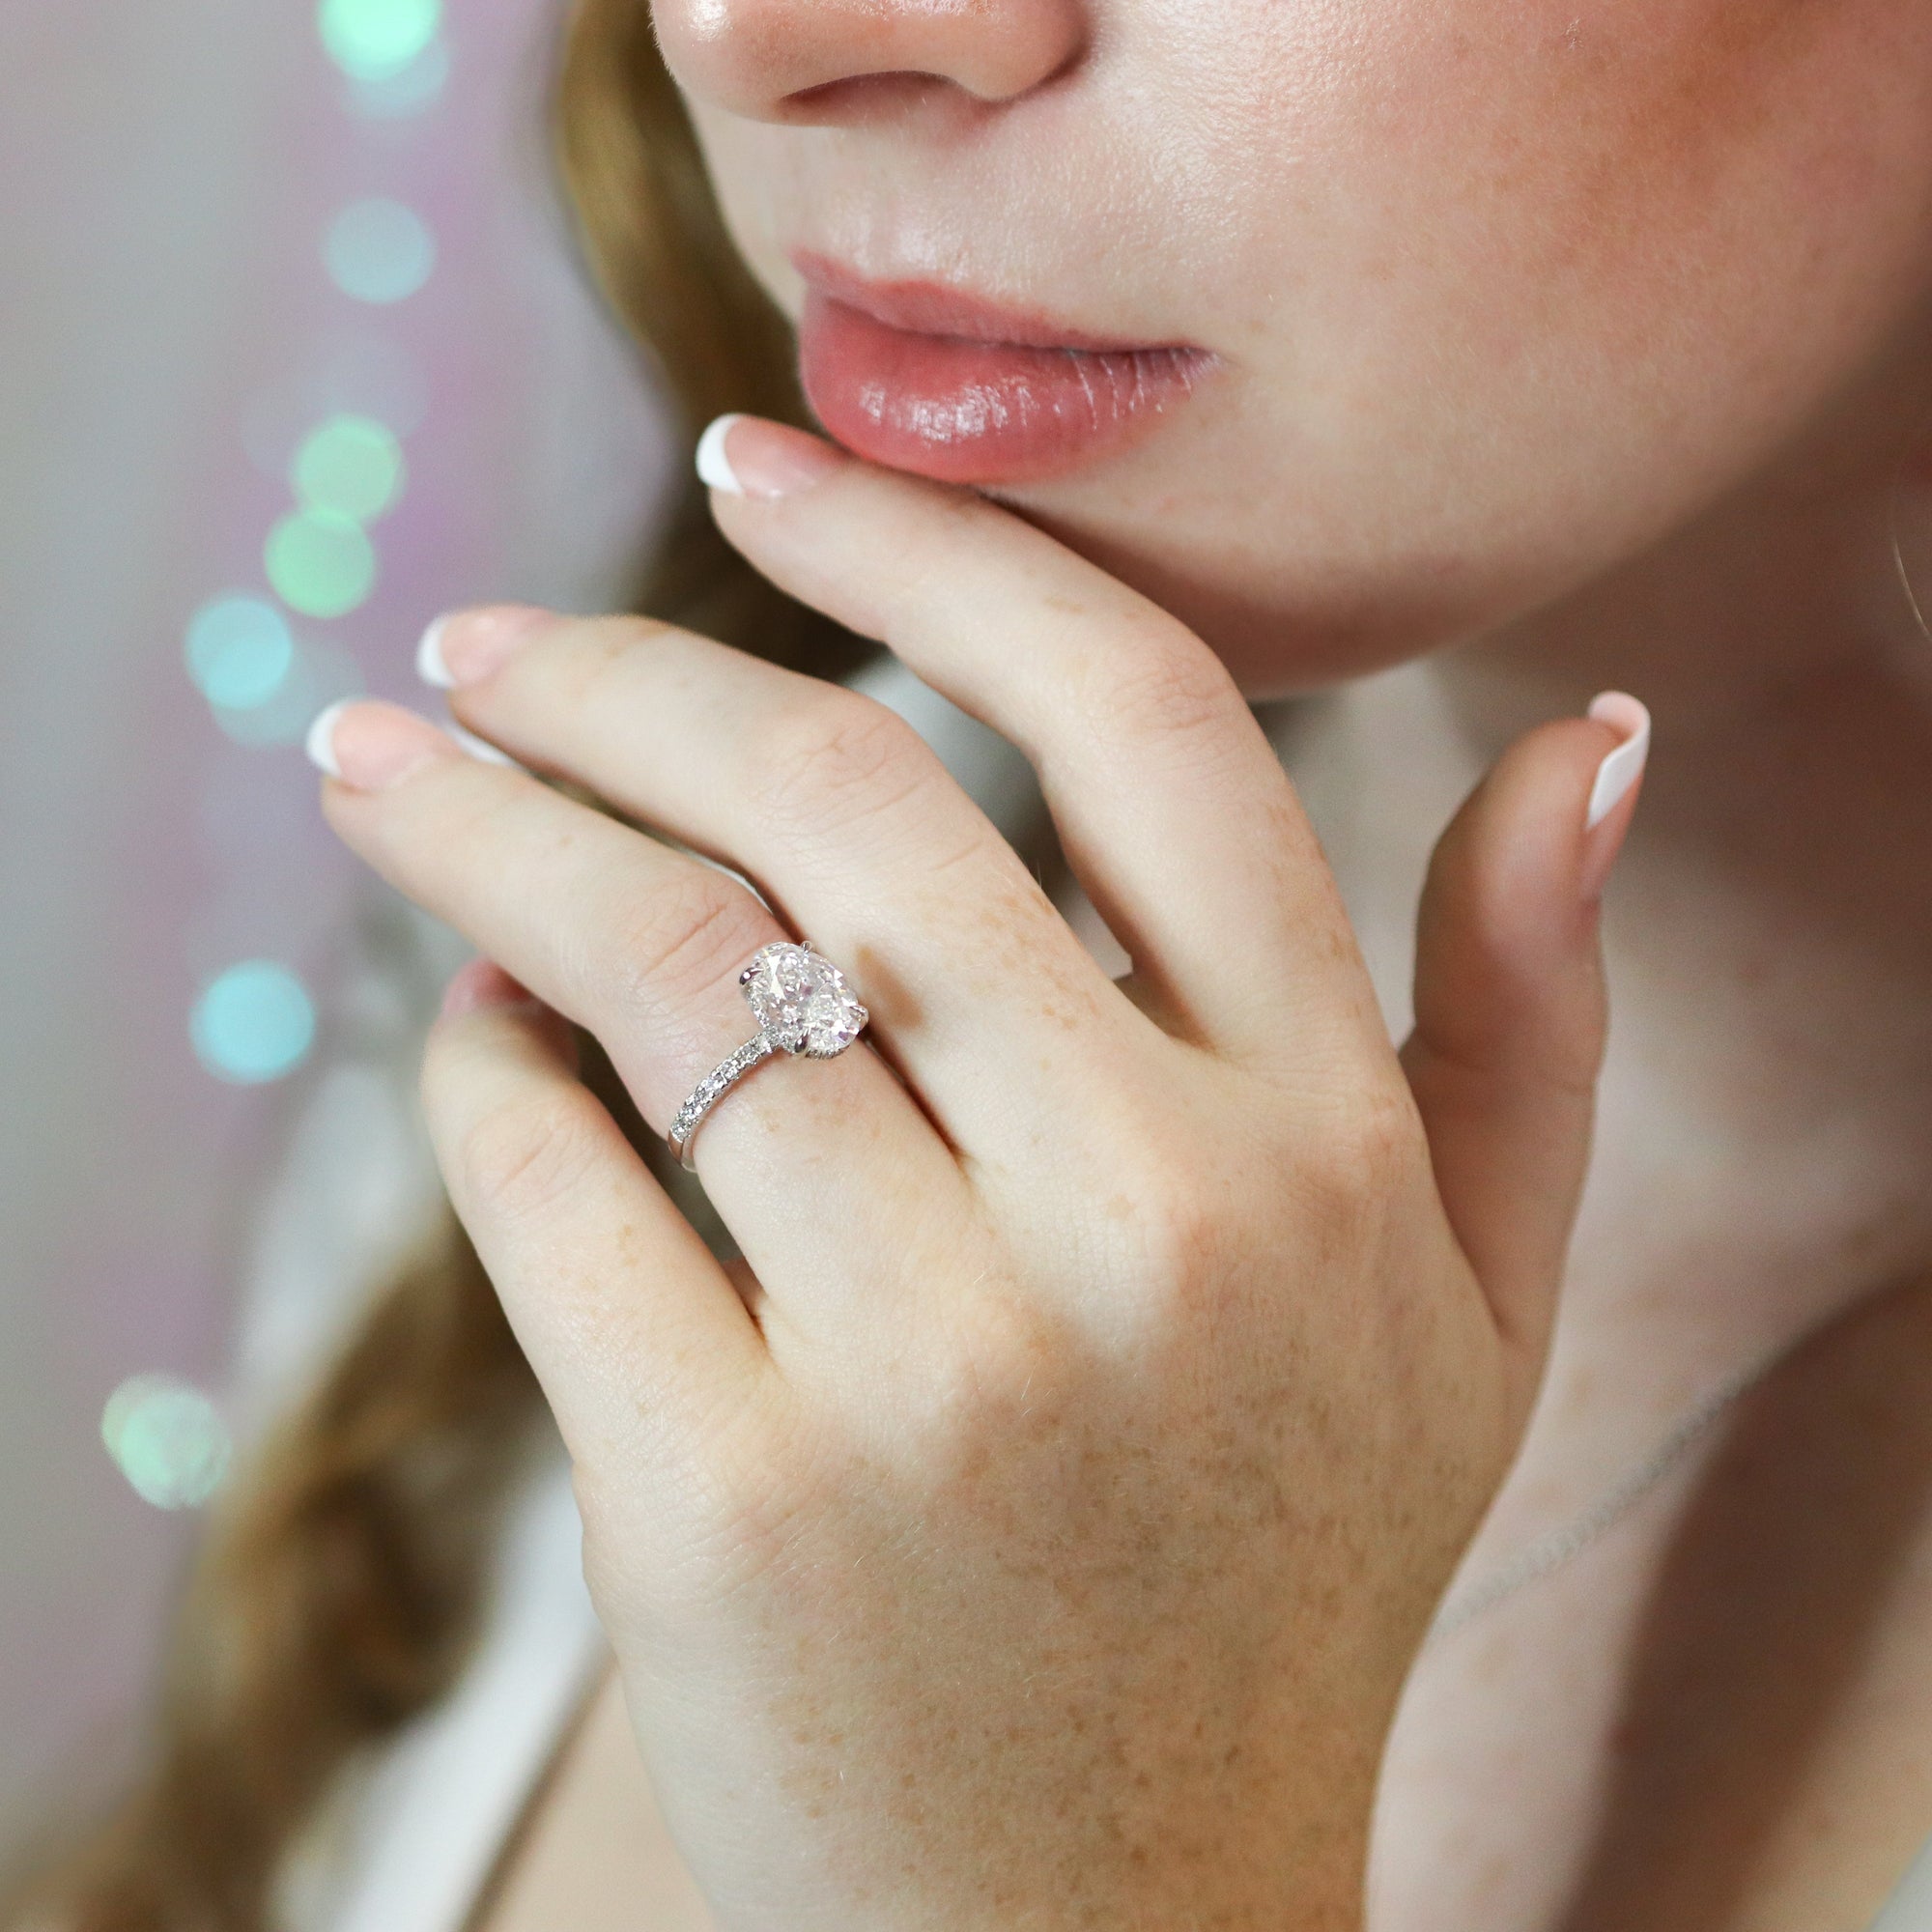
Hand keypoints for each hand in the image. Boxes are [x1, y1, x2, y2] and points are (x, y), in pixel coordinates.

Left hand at [309, 416, 1645, 1930]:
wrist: (1099, 1925)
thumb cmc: (1271, 1573)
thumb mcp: (1474, 1306)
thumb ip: (1529, 1016)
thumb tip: (1592, 737)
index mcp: (1326, 1145)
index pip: (1143, 723)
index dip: (936, 548)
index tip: (759, 471)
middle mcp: (1149, 1223)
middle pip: (846, 801)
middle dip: (624, 674)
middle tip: (484, 634)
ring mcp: (931, 1363)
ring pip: (657, 967)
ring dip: (487, 829)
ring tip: (383, 760)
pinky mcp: (724, 1498)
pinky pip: (543, 1176)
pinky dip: (477, 1064)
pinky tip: (475, 1029)